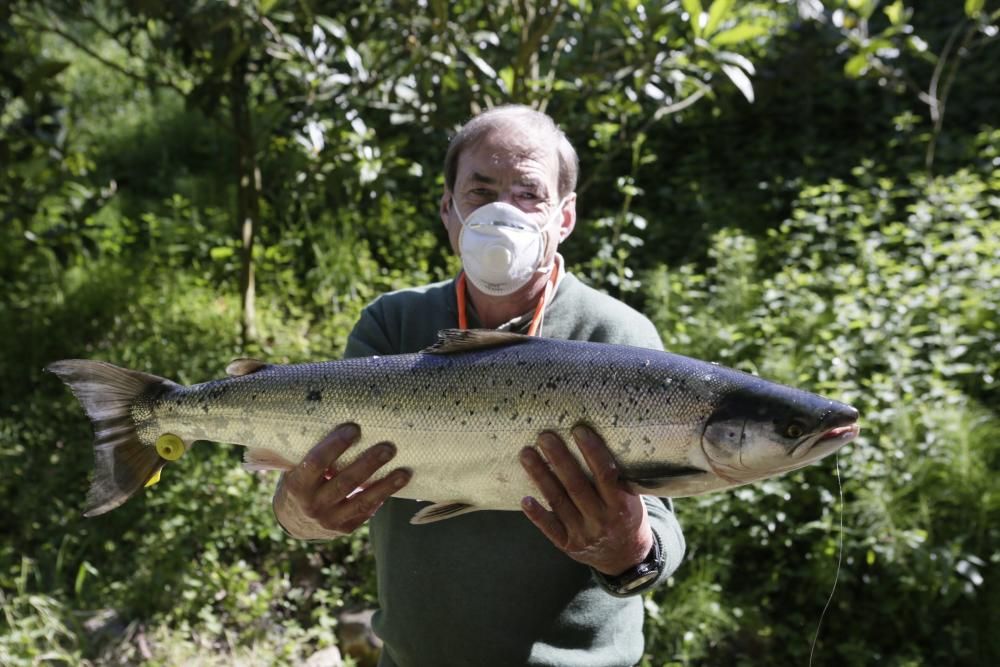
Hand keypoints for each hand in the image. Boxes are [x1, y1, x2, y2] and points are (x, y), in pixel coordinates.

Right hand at [272, 423, 411, 539]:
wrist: (294, 522)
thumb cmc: (299, 484)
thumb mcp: (295, 470)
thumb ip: (311, 453)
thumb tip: (340, 422)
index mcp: (297, 485)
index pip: (316, 462)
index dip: (335, 445)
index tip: (354, 429)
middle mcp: (312, 505)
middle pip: (345, 482)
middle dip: (369, 464)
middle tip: (388, 447)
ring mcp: (329, 520)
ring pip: (361, 502)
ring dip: (385, 485)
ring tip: (404, 472)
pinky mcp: (344, 528)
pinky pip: (366, 512)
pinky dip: (381, 497)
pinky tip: (396, 485)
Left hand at [519, 424, 652, 575]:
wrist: (626, 557)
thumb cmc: (627, 516)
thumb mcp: (632, 499)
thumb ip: (616, 479)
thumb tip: (595, 440)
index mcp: (621, 505)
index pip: (606, 474)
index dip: (592, 452)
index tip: (578, 430)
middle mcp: (602, 520)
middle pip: (576, 485)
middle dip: (559, 459)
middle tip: (544, 437)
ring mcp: (583, 534)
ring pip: (558, 501)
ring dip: (541, 476)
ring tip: (527, 454)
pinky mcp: (568, 545)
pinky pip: (550, 528)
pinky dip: (537, 514)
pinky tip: (524, 499)